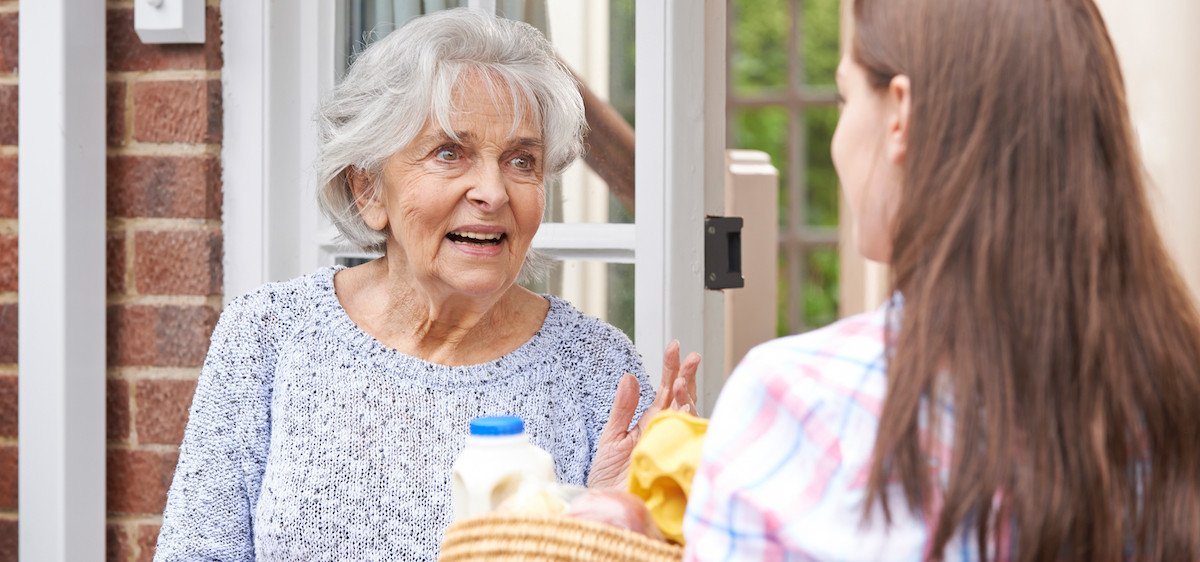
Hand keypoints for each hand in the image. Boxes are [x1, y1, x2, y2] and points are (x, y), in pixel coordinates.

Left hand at [588, 340, 700, 488]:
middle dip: (687, 377)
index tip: (674, 346)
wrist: (607, 507)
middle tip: (690, 356)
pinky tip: (685, 411)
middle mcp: (668, 431)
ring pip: (689, 417)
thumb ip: (622, 408)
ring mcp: (674, 446)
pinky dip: (689, 425)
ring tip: (680, 383)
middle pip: (683, 398)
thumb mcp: (611, 438)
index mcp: (652, 421)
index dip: (671, 368)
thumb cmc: (609, 479)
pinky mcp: (678, 464)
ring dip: (686, 398)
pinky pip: (690, 441)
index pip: (666, 390)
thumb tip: (630, 375)